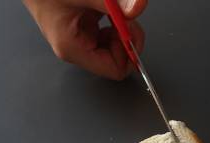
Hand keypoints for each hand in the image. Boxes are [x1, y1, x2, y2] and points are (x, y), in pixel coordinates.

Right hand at [23, 0, 146, 79]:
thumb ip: (114, 3)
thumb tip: (136, 8)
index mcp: (72, 48)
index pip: (115, 69)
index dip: (129, 50)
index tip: (132, 28)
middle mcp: (75, 47)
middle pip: (116, 58)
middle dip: (125, 36)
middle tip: (124, 14)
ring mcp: (79, 37)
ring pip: (113, 43)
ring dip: (120, 26)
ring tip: (111, 7)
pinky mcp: (82, 25)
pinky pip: (107, 30)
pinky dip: (113, 18)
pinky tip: (105, 6)